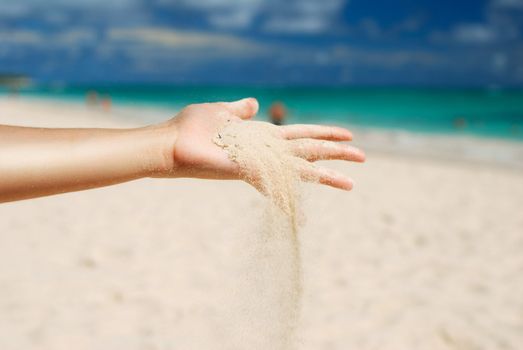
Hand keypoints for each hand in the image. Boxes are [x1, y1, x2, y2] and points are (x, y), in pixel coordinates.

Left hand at [154, 98, 364, 189]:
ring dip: (326, 174)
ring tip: (351, 181)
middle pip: (308, 150)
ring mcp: (258, 163)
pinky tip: (308, 210)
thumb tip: (255, 103)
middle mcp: (265, 152)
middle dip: (336, 153)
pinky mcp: (247, 172)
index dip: (324, 133)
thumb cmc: (190, 128)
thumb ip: (240, 110)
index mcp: (261, 136)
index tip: (348, 134)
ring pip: (300, 168)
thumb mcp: (220, 111)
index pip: (300, 134)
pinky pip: (274, 185)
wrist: (168, 144)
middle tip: (363, 157)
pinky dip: (291, 198)